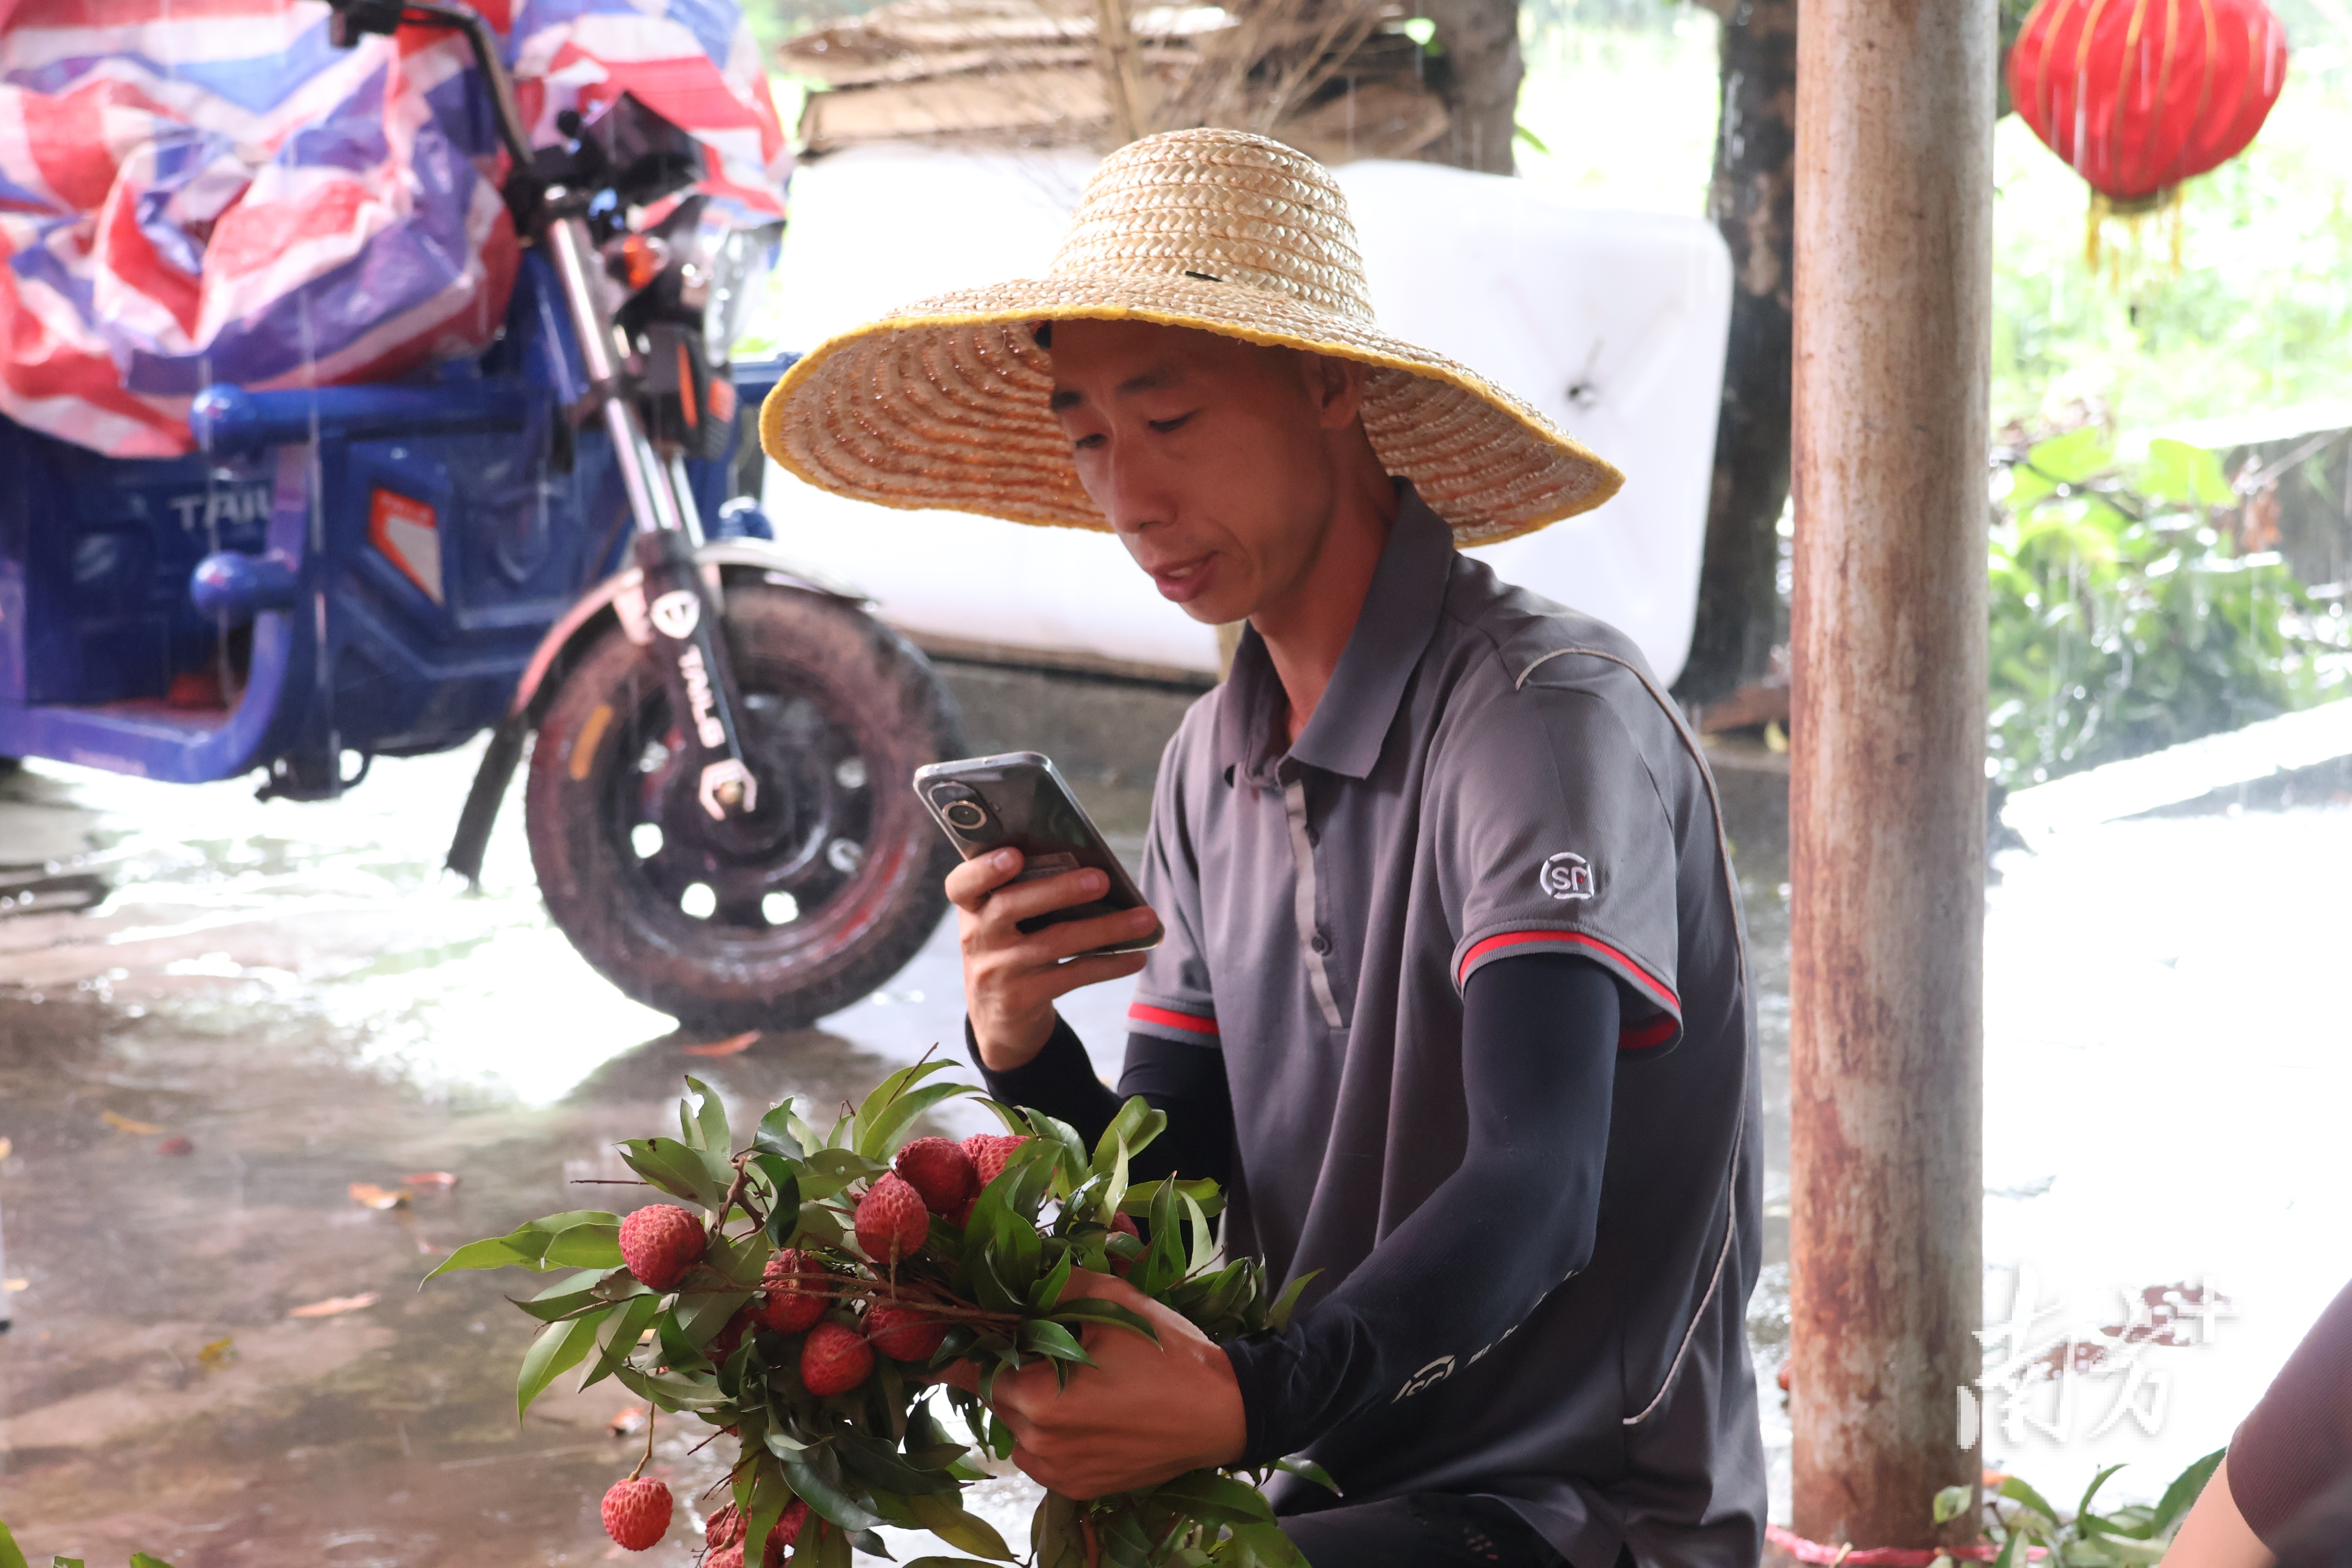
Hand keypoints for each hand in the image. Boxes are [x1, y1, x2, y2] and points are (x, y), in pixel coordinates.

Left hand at [943, 1271, 1245, 1498]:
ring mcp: (1056, 1471)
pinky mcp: (1076, 1487)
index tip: (964, 1327)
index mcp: (1036, 1398)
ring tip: (1072, 1374)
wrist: (1220, 1411)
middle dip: (1007, 1365)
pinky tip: (1087, 1407)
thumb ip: (1051, 1288)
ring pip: (1017, 1425)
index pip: (967, 1369)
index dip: (964, 1344)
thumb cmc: (1165, 1352)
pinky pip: (1042, 1452)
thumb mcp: (1110, 1300)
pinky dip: (1051, 1428)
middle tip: (1039, 1339)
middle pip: (994, 1394)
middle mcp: (1036, 1443)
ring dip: (1029, 1398)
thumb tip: (1011, 1279)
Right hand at [948, 849, 1159, 1070]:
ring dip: (1105, 928)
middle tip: (1102, 879)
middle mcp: (977, 938)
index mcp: (972, 908)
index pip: (961, 884)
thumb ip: (1028, 895)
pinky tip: (1137, 957)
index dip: (984, 869)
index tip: (1014, 855)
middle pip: (1012, 906)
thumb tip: (1092, 867)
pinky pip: (1071, 976)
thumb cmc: (1013, 950)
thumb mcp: (1005, 924)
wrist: (999, 1020)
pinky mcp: (1021, 999)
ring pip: (1054, 942)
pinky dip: (1109, 964)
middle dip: (1059, 890)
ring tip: (1145, 918)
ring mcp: (997, 971)